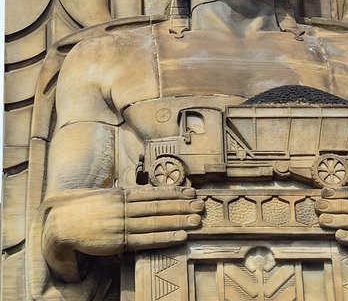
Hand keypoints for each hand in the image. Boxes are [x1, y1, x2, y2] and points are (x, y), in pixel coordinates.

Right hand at [41, 186, 202, 281]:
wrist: (61, 225)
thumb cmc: (84, 211)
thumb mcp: (105, 197)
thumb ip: (123, 197)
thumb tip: (142, 195)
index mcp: (121, 194)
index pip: (153, 193)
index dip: (174, 193)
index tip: (190, 192)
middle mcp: (124, 207)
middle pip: (159, 206)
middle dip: (182, 206)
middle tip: (201, 205)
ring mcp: (121, 224)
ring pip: (156, 221)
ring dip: (179, 220)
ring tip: (197, 220)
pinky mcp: (118, 241)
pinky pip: (146, 240)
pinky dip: (165, 237)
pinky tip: (180, 236)